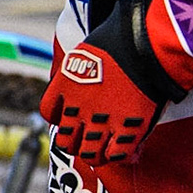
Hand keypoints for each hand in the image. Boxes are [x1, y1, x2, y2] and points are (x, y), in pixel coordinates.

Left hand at [38, 4, 182, 166]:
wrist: (143, 43)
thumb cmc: (119, 36)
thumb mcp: (87, 51)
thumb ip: (80, 71)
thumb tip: (83, 78)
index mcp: (64, 85)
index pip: (48, 112)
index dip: (59, 117)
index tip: (70, 116)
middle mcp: (77, 108)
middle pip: (66, 141)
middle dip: (76, 141)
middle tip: (88, 138)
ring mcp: (101, 122)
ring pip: (89, 154)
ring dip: (96, 153)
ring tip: (105, 150)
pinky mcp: (126, 130)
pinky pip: (117, 155)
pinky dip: (119, 155)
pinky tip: (126, 149)